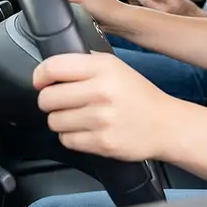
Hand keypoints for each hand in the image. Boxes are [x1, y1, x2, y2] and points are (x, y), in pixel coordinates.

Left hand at [33, 52, 179, 161]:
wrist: (166, 125)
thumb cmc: (139, 96)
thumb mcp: (116, 67)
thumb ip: (85, 64)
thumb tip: (51, 69)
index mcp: (104, 67)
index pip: (53, 68)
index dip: (40, 76)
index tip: (41, 82)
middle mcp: (101, 91)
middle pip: (47, 98)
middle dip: (49, 102)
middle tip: (62, 103)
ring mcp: (101, 119)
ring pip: (54, 121)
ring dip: (61, 121)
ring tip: (79, 118)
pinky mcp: (102, 142)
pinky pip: (66, 140)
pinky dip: (72, 137)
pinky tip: (87, 131)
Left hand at [134, 0, 206, 17]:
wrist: (194, 19)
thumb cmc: (187, 8)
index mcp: (161, 9)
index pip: (144, 1)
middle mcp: (158, 16)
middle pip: (141, 8)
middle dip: (136, 0)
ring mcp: (158, 20)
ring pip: (144, 11)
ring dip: (139, 5)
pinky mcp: (159, 22)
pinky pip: (148, 15)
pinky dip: (144, 9)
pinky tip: (145, 5)